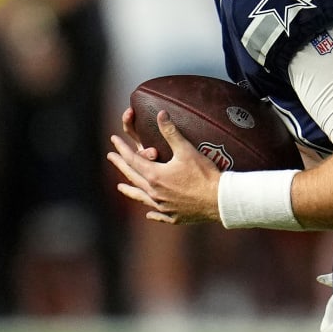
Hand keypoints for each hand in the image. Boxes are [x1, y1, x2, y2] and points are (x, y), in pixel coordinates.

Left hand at [107, 111, 222, 223]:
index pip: (132, 159)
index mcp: (154, 176)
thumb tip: (161, 114)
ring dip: (130, 191)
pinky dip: (152, 213)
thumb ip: (171, 132)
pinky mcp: (174, 217)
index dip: (121, 148)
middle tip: (112, 157)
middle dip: (121, 165)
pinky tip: (149, 214)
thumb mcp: (187, 151)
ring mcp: (163, 207)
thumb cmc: (204, 175)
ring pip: (141, 197)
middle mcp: (154, 193)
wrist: (220, 200)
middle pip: (132, 177)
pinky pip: (158, 215)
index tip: (113, 140)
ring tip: (121, 187)